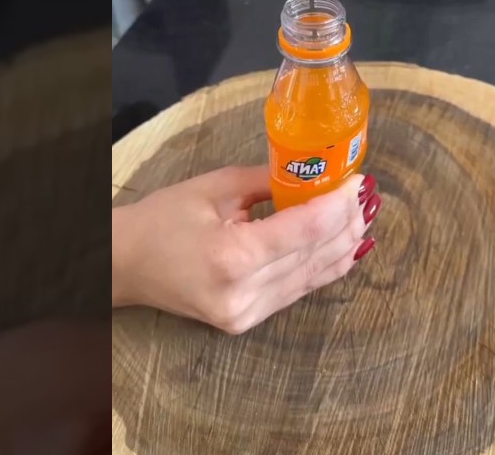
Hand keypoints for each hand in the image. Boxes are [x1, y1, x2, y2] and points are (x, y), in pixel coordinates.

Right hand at [112, 166, 381, 333]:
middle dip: (349, 223)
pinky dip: (324, 268)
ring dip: (344, 246)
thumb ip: (268, 181)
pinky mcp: (247, 322)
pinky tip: (346, 248)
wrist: (125, 266)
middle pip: (315, 255)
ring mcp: (246, 314)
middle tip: (369, 195)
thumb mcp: (213, 188)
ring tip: (366, 216)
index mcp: (232, 256)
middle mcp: (243, 293)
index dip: (339, 205)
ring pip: (314, 278)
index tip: (359, 182)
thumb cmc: (162, 220)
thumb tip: (314, 172)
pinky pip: (298, 292)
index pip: (305, 230)